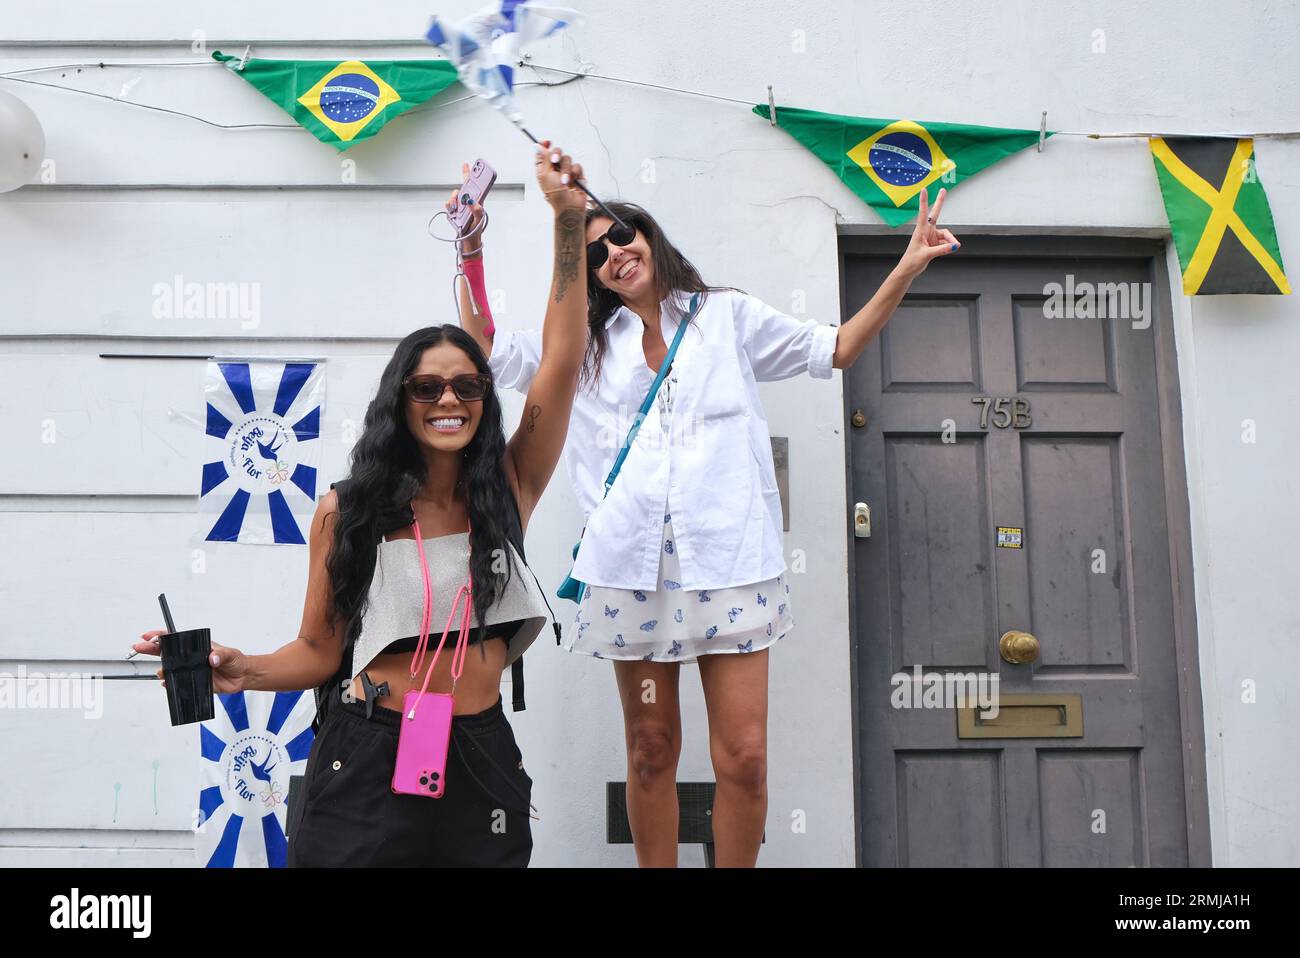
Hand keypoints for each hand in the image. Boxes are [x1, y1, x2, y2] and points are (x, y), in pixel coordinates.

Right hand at [132, 630, 249, 693]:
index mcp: (196, 647)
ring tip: (160, 672)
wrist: (242, 676)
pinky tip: (166, 683)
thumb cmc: (235, 660)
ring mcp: (190, 670)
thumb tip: (211, 659)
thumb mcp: (230, 654)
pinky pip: (177, 684)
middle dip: (149, 648)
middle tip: (137, 647)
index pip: (174, 639)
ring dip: (161, 670)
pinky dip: (170, 684)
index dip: (159, 636)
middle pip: (165, 652)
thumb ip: (220, 655)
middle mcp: (190, 658)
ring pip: (169, 669)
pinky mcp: (193, 682)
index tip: (148, 635)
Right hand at [446, 161, 486, 252]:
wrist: (468, 241)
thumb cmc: (476, 229)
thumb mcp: (479, 219)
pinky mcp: (452, 212)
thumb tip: (472, 201)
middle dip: (461, 184)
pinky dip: (449, 207)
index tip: (467, 164)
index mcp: (476, 201)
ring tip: (457, 208)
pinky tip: (453, 212)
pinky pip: (448, 205)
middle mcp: (467, 202)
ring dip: (454, 200)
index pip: (474, 185)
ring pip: (454, 196)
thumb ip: (477, 210)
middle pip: (462, 188)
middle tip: (463, 180)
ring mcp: (459, 206)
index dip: (469, 174)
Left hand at [533, 138, 585, 212]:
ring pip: (568, 159)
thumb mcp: (546, 174)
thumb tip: (537, 146)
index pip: (543, 154)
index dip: (545, 146)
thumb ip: (544, 158)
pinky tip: (574, 182)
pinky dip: (576, 174)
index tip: (547, 142)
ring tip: (566, 181)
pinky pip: (577, 166)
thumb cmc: (555, 193)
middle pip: (557, 152)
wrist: (569, 206)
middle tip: (555, 160)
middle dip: (557, 155)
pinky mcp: (577, 175)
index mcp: (544, 170)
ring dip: (566, 170)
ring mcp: (566, 172)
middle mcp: (555, 170)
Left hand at [896, 187, 959, 279]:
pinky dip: (949, 245)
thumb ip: (941, 250)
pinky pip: (945, 241)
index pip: (923, 213)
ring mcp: (931, 236)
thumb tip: (954, 246)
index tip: (923, 189)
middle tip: (943, 189)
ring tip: (956, 246)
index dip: (924, 201)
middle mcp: (926, 231)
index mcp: (920, 231)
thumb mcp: (927, 255)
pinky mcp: (934, 243)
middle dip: (939, 202)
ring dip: (951, 239)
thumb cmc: (912, 261)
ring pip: (945, 234)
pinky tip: (952, 249)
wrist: (909, 270)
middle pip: (935, 214)